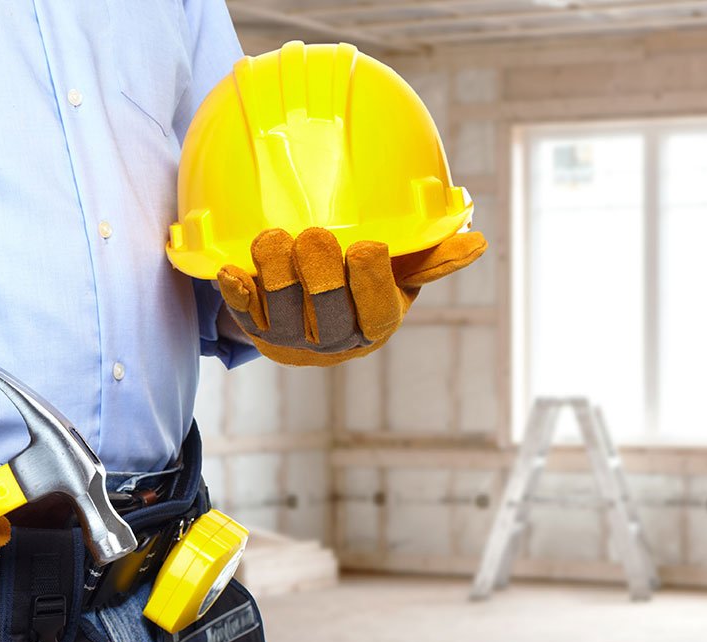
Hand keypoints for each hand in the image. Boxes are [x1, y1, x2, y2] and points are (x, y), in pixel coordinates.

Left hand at [216, 227, 486, 365]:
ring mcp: (290, 338)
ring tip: (273, 238)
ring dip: (275, 274)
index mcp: (373, 326)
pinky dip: (235, 292)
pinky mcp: (254, 329)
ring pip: (282, 312)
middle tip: (314, 235)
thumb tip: (477, 242)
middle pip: (326, 313)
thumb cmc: (361, 286)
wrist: (306, 315)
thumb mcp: (399, 274)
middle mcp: (332, 340)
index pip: (376, 313)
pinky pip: (242, 313)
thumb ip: (431, 259)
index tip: (367, 247)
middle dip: (319, 275)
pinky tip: (229, 271)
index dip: (370, 283)